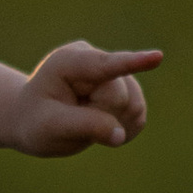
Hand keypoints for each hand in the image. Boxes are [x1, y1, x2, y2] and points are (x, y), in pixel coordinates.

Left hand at [11, 42, 162, 156]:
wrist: (34, 120)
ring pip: (133, 106)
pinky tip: (102, 128)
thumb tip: (121, 134)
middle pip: (120, 97)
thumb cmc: (35, 120)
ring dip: (111, 124)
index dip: (133, 62)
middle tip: (71, 119)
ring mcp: (113, 73)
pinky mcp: (126, 88)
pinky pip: (138, 114)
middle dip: (100, 117)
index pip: (105, 65)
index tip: (158, 57)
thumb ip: (85, 127)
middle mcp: (95, 59)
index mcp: (69, 62)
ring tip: (82, 120)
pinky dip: (122, 129)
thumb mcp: (49, 127)